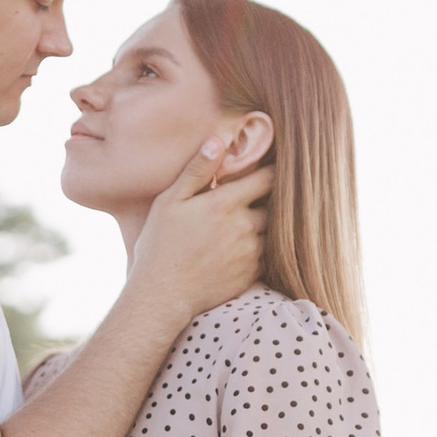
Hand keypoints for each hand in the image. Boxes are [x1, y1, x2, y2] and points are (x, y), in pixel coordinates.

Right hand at [124, 139, 270, 326]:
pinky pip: (269, 253)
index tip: (272, 165)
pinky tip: (245, 245)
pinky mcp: (252, 272)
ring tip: (252, 219)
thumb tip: (217, 141)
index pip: (267, 177)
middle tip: (263, 192)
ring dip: (267, 222)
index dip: (272, 169)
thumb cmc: (160, 246)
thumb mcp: (169, 202)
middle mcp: (245, 226)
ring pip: (274, 228)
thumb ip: (196, 170)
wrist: (163, 295)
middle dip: (271, 196)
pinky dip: (263, 245)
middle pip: (275, 203)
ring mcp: (252, 251)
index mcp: (226, 203)